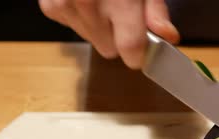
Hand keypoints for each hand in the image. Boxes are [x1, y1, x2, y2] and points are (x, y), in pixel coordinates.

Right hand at [39, 0, 179, 68]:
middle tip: (121, 12)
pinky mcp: (51, 6)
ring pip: (92, 40)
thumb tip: (167, 36)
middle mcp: (88, 4)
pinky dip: (82, 18)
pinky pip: (74, 28)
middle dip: (118, 37)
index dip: (139, 54)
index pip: (130, 48)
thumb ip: (156, 9)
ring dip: (100, 28)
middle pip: (109, 49)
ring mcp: (65, 5)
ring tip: (102, 0)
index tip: (142, 50)